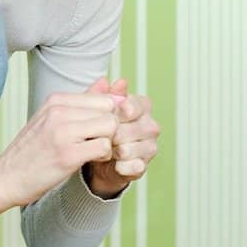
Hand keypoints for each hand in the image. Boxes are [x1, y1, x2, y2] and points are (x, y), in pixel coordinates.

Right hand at [0, 87, 120, 219]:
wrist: (5, 178)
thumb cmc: (32, 150)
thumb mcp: (53, 118)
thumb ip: (82, 101)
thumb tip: (108, 81)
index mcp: (56, 100)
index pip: (104, 98)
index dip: (109, 116)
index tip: (99, 131)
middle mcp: (59, 111)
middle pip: (110, 111)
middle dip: (111, 129)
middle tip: (98, 142)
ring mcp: (62, 132)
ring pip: (110, 126)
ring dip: (108, 142)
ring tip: (93, 150)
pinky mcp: (67, 154)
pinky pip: (104, 147)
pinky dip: (103, 156)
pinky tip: (90, 160)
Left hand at [83, 77, 160, 196]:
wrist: (99, 160)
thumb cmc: (100, 129)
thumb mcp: (95, 111)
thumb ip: (98, 95)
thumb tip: (104, 80)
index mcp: (142, 107)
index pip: (136, 105)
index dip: (122, 111)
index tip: (112, 114)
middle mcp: (150, 125)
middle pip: (133, 128)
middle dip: (114, 134)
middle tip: (102, 136)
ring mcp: (150, 146)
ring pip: (132, 148)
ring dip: (115, 151)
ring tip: (107, 150)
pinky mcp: (144, 166)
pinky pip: (134, 166)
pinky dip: (120, 166)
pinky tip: (114, 163)